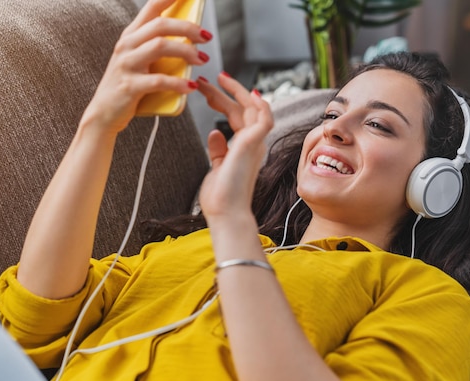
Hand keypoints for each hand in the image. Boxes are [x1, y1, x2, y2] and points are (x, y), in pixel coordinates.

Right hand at [82, 0, 211, 135]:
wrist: (104, 113)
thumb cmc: (128, 85)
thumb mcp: (139, 60)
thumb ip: (157, 47)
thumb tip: (191, 39)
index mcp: (131, 36)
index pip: (151, 7)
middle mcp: (127, 45)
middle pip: (161, 25)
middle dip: (187, 28)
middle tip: (206, 36)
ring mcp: (127, 65)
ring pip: (160, 47)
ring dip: (186, 51)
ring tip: (202, 59)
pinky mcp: (130, 86)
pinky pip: (158, 81)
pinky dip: (178, 83)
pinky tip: (191, 86)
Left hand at [197, 74, 273, 222]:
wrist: (226, 213)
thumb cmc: (222, 197)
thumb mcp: (217, 167)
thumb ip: (218, 150)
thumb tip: (214, 133)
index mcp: (243, 148)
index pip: (235, 116)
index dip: (222, 100)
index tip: (207, 89)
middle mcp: (253, 144)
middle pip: (242, 109)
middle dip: (223, 92)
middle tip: (204, 80)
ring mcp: (255, 144)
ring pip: (254, 109)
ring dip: (237, 91)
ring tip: (219, 78)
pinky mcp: (254, 144)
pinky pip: (264, 119)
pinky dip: (260, 105)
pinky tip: (250, 93)